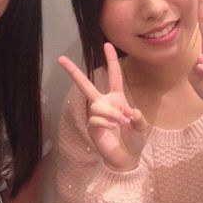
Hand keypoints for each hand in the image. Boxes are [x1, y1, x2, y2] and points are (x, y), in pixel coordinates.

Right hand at [59, 43, 149, 170]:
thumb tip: (130, 112)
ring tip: (119, 124)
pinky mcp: (91, 127)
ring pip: (97, 105)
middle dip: (73, 71)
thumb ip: (138, 118)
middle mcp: (103, 103)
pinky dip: (106, 123)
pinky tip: (112, 129)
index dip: (111, 60)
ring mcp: (96, 115)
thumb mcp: (142, 126)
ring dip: (111, 114)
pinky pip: (95, 119)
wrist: (126, 158)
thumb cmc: (134, 140)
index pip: (114, 75)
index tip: (107, 44)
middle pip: (86, 84)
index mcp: (116, 98)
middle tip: (60, 58)